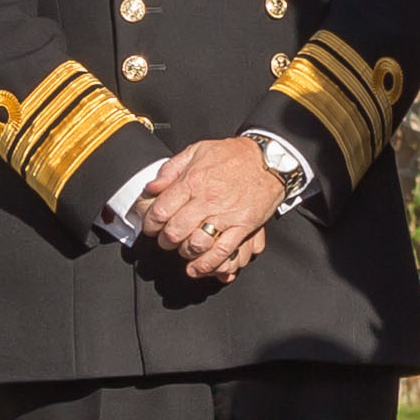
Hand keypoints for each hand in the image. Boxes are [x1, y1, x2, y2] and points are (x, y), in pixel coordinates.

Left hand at [133, 134, 286, 282]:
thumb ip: (170, 170)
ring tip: (183, 250)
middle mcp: (207, 200)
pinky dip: (207, 264)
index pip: (160, 211)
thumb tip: (151, 188)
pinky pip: (222, 252)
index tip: (151, 227)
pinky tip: (196, 268)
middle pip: (175, 232)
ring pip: (196, 245)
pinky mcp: (243, 227)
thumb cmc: (233, 155)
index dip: (150, 224)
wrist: (269, 159)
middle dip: (165, 241)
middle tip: (166, 240)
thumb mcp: (196, 151)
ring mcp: (226, 216)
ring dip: (184, 252)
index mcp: (192, 181)